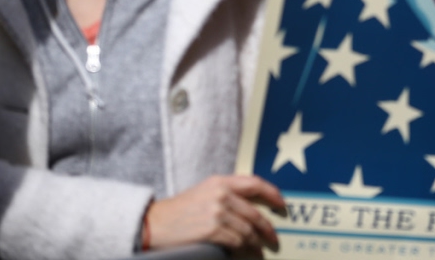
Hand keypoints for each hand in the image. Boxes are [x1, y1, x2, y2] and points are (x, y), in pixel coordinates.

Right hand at [145, 175, 285, 252]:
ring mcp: (217, 212)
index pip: (255, 183)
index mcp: (220, 181)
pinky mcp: (212, 230)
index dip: (273, 194)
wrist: (152, 224)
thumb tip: (252, 207)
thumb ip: (227, 194)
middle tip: (274, 238)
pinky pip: (237, 241)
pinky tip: (246, 254)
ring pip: (247, 230)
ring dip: (256, 243)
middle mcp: (221, 194)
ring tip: (259, 251)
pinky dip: (244, 249)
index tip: (282, 205)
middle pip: (254, 213)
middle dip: (267, 228)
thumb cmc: (178, 211)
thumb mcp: (203, 192)